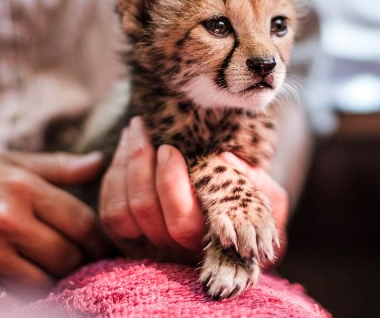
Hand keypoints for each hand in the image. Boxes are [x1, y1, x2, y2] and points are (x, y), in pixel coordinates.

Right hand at [0, 148, 109, 299]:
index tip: (102, 247)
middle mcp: (6, 219)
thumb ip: (59, 167)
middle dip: (78, 262)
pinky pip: (11, 302)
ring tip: (49, 271)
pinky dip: (24, 299)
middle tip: (75, 261)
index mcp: (23, 187)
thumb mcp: (10, 162)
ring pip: (45, 282)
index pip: (83, 222)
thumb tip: (102, 163)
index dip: (100, 240)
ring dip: (52, 281)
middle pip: (68, 256)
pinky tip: (22, 285)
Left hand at [98, 117, 289, 264]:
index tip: (170, 148)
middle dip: (138, 163)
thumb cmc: (252, 208)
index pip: (182, 221)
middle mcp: (177, 251)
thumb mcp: (270, 199)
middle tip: (142, 127)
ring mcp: (150, 249)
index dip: (169, 183)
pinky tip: (124, 151)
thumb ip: (261, 184)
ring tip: (133, 131)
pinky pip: (109, 213)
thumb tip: (225, 159)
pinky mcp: (129, 242)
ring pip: (121, 212)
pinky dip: (112, 178)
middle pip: (144, 211)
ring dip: (122, 165)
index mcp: (211, 241)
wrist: (234, 229)